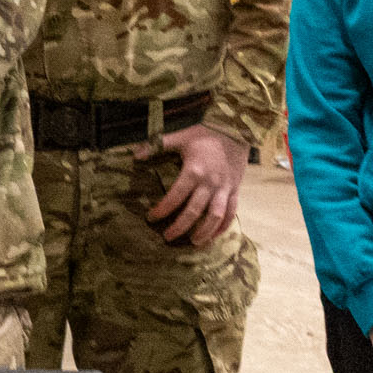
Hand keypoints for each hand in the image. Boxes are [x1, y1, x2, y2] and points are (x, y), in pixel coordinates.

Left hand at [145, 124, 247, 247]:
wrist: (236, 130)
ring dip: (204, 231)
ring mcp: (224, 188)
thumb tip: (135, 155)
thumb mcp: (180, 137)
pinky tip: (214, 235)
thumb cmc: (205, 134)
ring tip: (193, 243)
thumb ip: (158, 146)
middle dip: (180, 227)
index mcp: (193, 171)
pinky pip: (232, 212)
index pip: (175, 196)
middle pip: (194, 211)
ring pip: (215, 216)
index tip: (151, 218)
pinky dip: (224, 226)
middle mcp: (209, 183)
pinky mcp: (236, 190)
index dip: (163, 209)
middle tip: (167, 237)